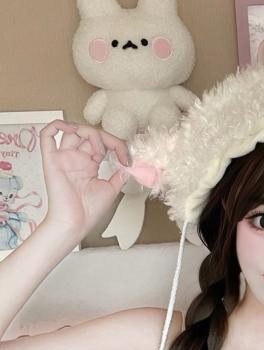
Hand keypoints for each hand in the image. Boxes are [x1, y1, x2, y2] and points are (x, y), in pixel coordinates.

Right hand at [40, 120, 129, 240]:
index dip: (117, 145)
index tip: (128, 159)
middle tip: (119, 153)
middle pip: (89, 133)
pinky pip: (47, 135)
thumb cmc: (88, 211)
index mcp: (89, 164)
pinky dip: (57, 125)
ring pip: (73, 130)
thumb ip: (119, 174)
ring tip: (99, 150)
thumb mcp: (111, 189)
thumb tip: (130, 162)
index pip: (102, 142)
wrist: (74, 223)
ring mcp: (64, 157)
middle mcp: (76, 158)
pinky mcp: (52, 160)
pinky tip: (71, 129)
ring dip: (88, 132)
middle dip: (107, 138)